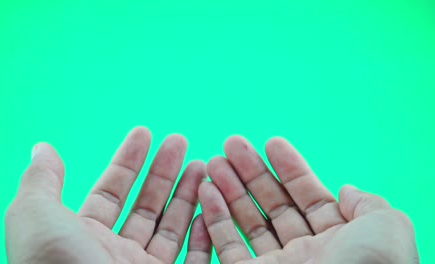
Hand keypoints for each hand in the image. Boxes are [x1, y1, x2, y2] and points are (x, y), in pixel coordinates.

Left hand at [5, 127, 211, 263]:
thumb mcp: (36, 218)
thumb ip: (41, 181)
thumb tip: (42, 147)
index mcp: (83, 236)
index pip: (111, 191)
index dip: (127, 160)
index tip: (145, 132)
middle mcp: (114, 254)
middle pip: (145, 205)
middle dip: (163, 171)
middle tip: (181, 141)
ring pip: (171, 228)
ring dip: (188, 195)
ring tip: (203, 166)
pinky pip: (192, 260)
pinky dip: (203, 235)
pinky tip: (209, 208)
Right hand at [198, 136, 418, 263]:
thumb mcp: (386, 227)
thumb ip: (368, 203)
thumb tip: (346, 189)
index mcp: (337, 241)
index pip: (307, 196)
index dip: (289, 167)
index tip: (271, 142)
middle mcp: (305, 253)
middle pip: (272, 204)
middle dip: (251, 172)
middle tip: (232, 143)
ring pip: (247, 222)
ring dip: (228, 189)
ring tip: (212, 161)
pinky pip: (226, 247)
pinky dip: (214, 218)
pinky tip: (206, 191)